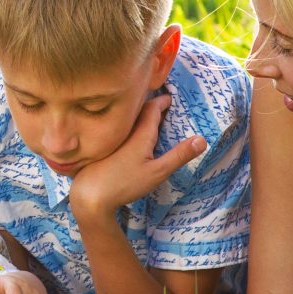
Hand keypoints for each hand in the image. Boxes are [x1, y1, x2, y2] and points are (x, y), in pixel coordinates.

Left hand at [68, 94, 206, 217]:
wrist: (90, 195)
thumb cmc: (125, 183)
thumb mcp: (158, 172)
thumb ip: (179, 156)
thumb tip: (202, 139)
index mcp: (140, 133)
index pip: (152, 108)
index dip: (163, 101)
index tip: (172, 98)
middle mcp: (125, 132)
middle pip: (139, 112)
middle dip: (153, 107)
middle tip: (165, 107)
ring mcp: (113, 140)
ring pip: (128, 122)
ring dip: (140, 117)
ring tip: (152, 120)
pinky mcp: (104, 150)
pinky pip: (120, 131)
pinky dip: (129, 129)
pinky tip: (131, 139)